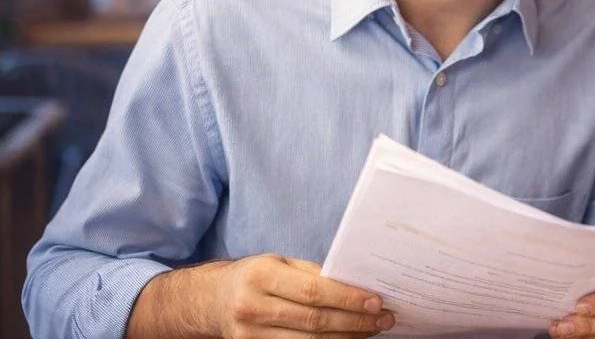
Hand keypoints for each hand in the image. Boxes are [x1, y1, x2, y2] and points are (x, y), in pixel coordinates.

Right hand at [213, 256, 393, 337]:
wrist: (211, 301)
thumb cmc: (253, 276)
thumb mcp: (278, 262)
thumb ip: (311, 273)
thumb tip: (353, 285)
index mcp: (261, 276)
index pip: (313, 291)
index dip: (347, 299)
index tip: (376, 302)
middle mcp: (253, 306)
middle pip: (314, 321)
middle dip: (354, 322)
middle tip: (383, 319)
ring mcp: (250, 335)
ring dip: (345, 337)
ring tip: (371, 331)